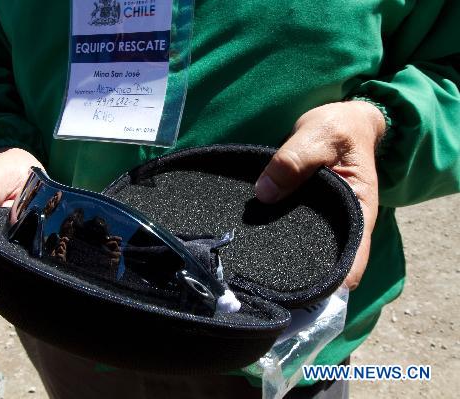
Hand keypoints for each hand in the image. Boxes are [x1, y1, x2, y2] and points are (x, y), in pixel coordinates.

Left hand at [254, 101, 386, 289]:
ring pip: (302, 253)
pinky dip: (272, 238)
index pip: (350, 266)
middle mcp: (340, 226)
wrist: (338, 118)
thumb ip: (294, 160)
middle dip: (298, 279)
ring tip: (249, 269)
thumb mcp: (320, 135)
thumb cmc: (338, 127)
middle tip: (261, 284)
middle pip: (322, 266)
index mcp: (359, 214)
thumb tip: (264, 193)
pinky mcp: (301, 214)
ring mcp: (319, 222)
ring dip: (282, 261)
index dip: (329, 285)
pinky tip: (247, 243)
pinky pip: (287, 231)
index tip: (298, 291)